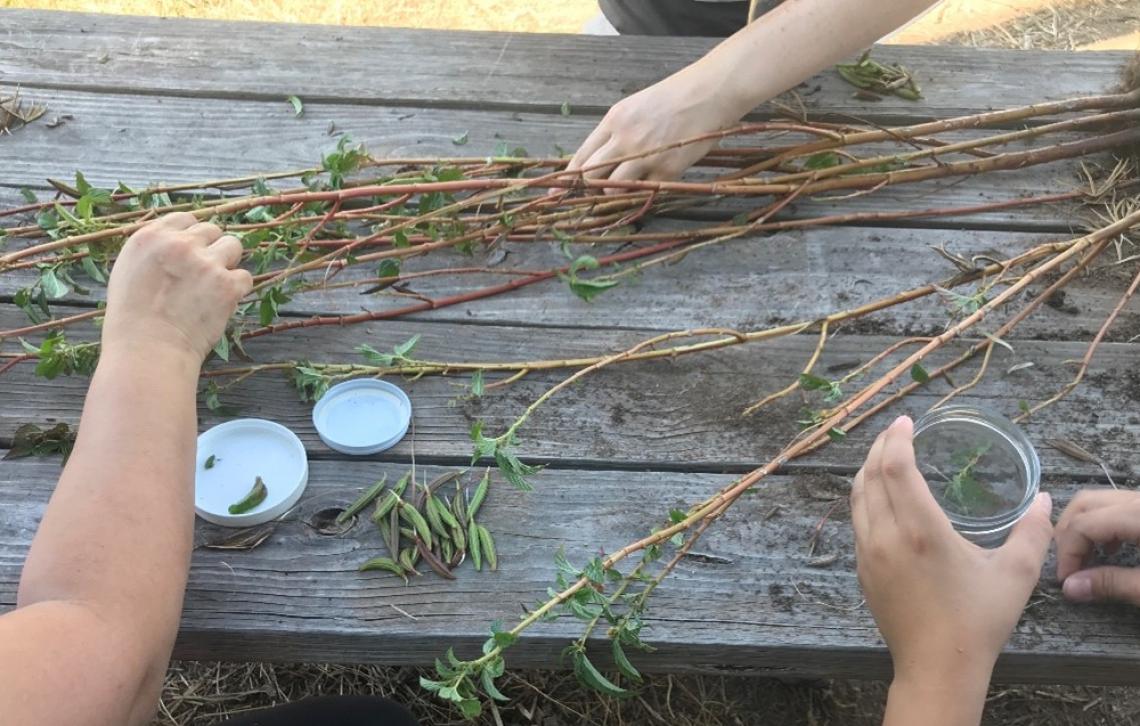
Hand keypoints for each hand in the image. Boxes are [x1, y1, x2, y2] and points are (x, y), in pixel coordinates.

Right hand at [101, 213, 251, 362]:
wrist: (148, 351)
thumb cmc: (133, 320)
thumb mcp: (129, 272)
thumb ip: (155, 251)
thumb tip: (180, 241)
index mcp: (150, 237)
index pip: (185, 219)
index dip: (192, 236)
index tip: (192, 253)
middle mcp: (179, 244)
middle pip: (212, 230)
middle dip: (211, 250)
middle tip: (202, 276)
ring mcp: (206, 263)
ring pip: (233, 246)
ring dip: (227, 264)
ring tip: (213, 287)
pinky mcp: (227, 284)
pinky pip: (245, 277)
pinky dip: (237, 290)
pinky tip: (220, 304)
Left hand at [566, 63, 741, 187]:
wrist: (709, 93)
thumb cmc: (675, 96)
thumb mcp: (636, 106)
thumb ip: (617, 131)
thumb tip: (602, 158)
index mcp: (614, 121)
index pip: (582, 156)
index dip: (567, 178)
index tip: (556, 191)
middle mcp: (625, 139)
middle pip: (591, 176)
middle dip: (586, 191)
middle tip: (588, 199)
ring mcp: (645, 156)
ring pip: (614, 188)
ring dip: (613, 195)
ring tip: (619, 195)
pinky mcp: (667, 170)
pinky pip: (646, 192)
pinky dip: (643, 194)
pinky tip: (646, 189)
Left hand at [852, 416, 1053, 683]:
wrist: (938, 667)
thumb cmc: (977, 621)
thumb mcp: (1014, 575)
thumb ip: (1033, 533)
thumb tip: (1045, 500)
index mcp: (920, 530)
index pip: (896, 468)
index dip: (897, 439)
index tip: (905, 421)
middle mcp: (886, 536)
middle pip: (869, 476)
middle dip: (879, 447)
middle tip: (893, 430)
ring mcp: (868, 554)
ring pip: (857, 498)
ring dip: (866, 470)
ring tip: (882, 455)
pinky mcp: (862, 570)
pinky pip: (857, 522)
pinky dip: (863, 498)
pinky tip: (877, 497)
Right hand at [1055, 489, 1139, 603]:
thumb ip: (1112, 584)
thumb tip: (1069, 588)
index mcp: (1137, 514)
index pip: (1083, 523)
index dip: (1067, 552)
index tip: (1067, 581)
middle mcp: (1139, 500)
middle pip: (1085, 503)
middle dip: (1067, 534)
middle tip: (1068, 565)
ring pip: (1099, 502)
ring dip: (1083, 528)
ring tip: (1086, 560)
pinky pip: (1117, 508)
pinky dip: (1104, 526)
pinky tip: (1111, 550)